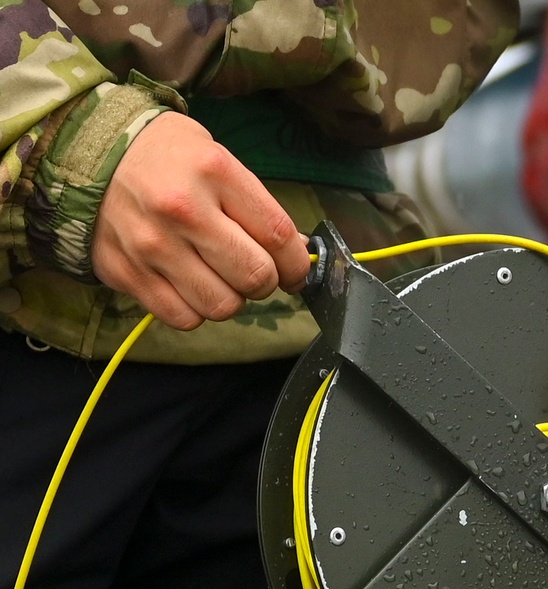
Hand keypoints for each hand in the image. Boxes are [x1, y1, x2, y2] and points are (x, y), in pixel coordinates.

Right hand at [93, 111, 310, 329]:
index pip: (277, 235)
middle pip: (254, 276)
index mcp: (214, 172)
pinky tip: (190, 285)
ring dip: (231, 298)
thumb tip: (296, 252)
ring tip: (219, 277)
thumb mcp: (219, 160)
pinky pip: (183, 318)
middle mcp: (183, 210)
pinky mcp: (127, 273)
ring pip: (222, 305)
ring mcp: (152, 245)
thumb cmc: (168, 157)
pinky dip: (196, 310)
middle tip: (255, 272)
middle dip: (266, 282)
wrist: (91, 153)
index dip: (296, 262)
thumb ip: (256, 207)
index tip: (296, 270)